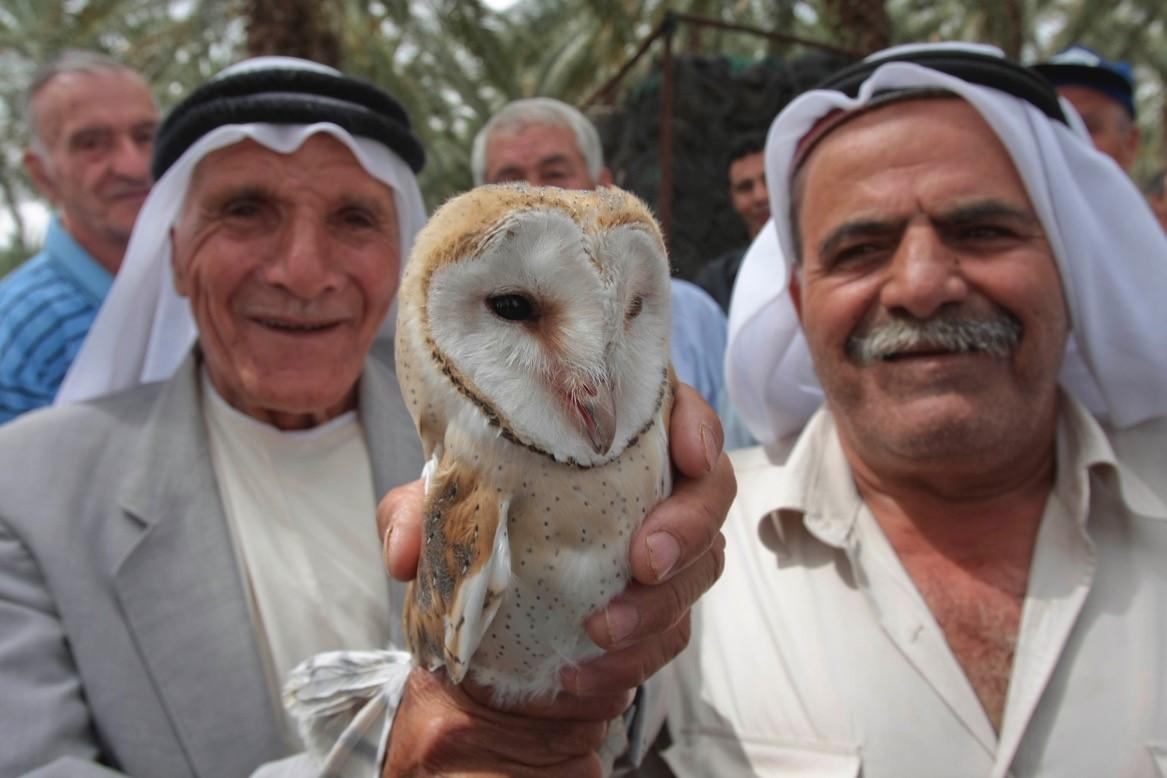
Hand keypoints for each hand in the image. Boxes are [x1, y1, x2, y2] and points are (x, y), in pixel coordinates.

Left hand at [377, 382, 734, 769]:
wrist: (482, 622)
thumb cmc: (475, 531)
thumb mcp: (435, 514)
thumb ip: (414, 515)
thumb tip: (406, 550)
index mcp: (612, 436)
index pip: (678, 410)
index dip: (698, 427)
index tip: (687, 454)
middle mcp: (652, 485)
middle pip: (710, 490)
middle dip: (688, 525)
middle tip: (643, 560)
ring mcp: (666, 549)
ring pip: (704, 566)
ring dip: (659, 604)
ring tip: (600, 629)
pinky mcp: (662, 610)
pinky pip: (673, 633)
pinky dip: (634, 657)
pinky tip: (583, 672)